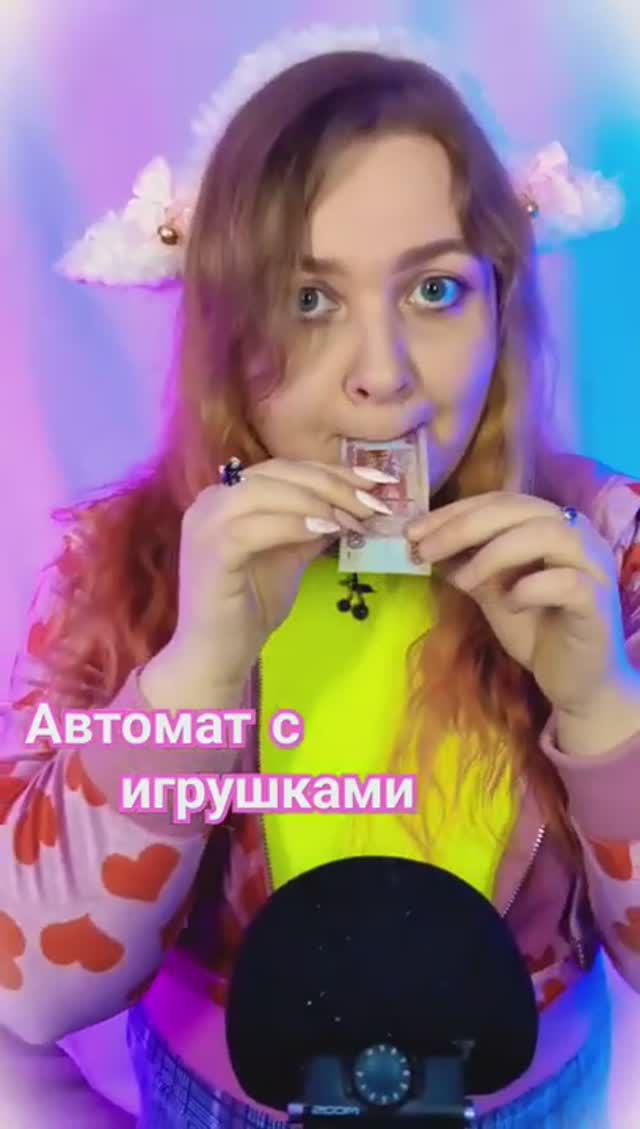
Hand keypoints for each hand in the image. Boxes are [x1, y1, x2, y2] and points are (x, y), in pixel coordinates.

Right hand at [160, 458, 389, 689]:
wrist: (216, 656)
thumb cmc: (251, 606)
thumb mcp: (291, 556)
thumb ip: (314, 526)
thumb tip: (355, 503)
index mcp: (229, 496)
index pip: (286, 468)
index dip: (333, 471)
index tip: (376, 482)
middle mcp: (211, 500)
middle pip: (279, 473)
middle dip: (332, 485)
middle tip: (373, 504)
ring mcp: (205, 523)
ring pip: (265, 491)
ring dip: (316, 502)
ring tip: (354, 520)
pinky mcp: (209, 551)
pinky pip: (253, 527)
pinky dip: (293, 524)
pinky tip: (327, 532)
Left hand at [406, 492, 630, 717]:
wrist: (574, 681)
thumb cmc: (535, 629)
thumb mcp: (491, 592)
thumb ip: (467, 565)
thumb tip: (424, 544)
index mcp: (549, 524)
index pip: (499, 501)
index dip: (454, 512)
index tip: (414, 531)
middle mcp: (577, 534)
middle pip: (519, 509)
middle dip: (464, 526)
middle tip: (425, 550)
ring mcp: (592, 566)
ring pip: (546, 534)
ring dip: (494, 553)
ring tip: (463, 581)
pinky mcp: (597, 603)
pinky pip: (566, 582)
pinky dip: (530, 588)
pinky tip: (509, 604)